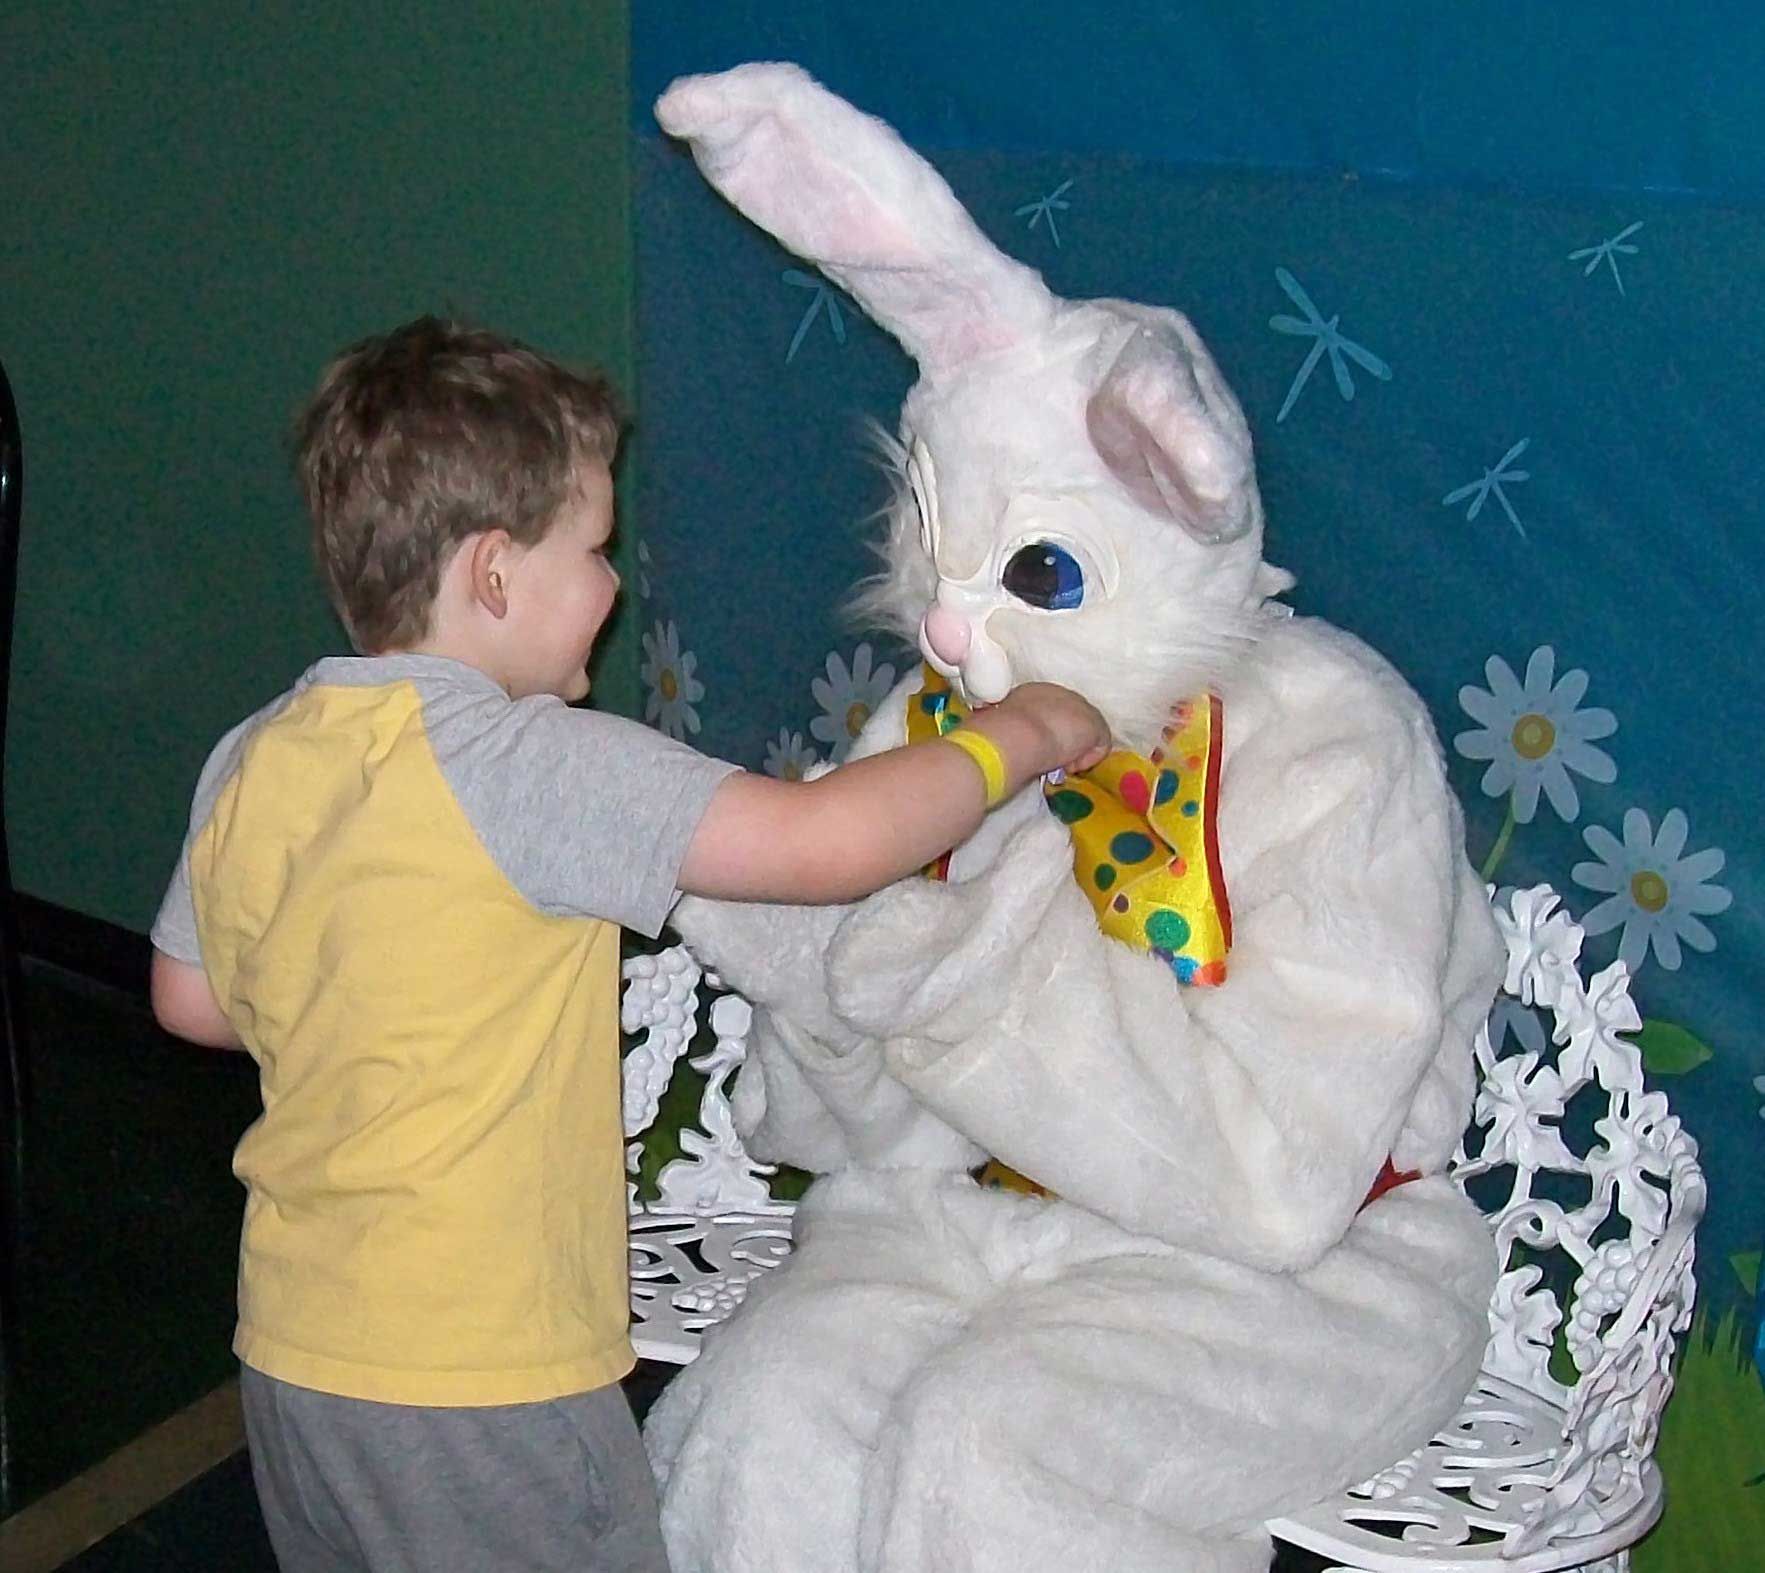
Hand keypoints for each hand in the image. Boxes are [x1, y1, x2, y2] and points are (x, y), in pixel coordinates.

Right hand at [993, 683, 1110, 775]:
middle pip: (1069, 720)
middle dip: (1063, 741)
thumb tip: (1009, 741)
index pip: (1047, 712)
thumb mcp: (1001, 728)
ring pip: (1084, 734)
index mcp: (1033, 691)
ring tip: (1058, 765)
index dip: (1045, 733)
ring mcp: (1081, 707)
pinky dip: (1086, 759)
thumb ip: (1011, 730)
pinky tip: (1069, 766)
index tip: (1037, 750)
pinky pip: (1099, 745)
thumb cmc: (999, 734)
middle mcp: (1059, 693)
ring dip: (1074, 751)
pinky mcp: (1096, 724)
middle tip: (1050, 759)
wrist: (1015, 734)